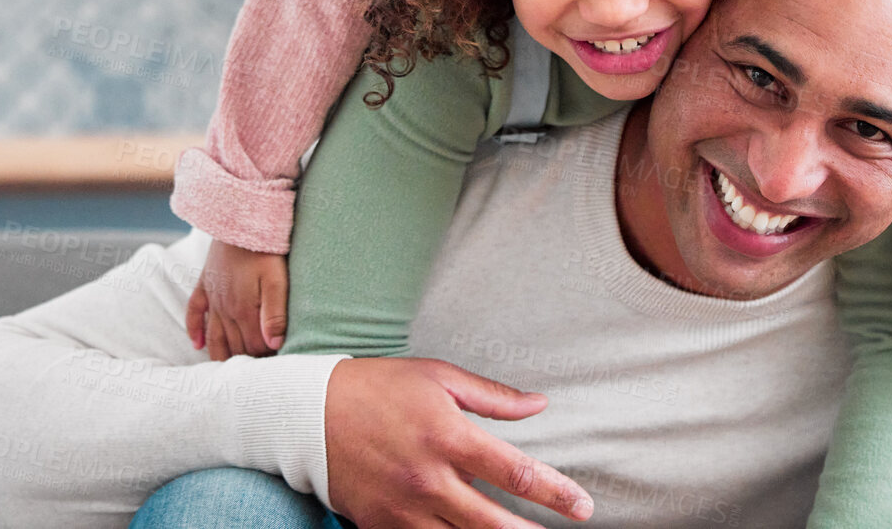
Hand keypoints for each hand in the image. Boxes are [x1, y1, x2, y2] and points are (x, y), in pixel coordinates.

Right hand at [184, 239, 288, 358]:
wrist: (241, 219)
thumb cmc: (265, 249)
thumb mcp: (276, 280)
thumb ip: (275, 313)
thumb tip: (274, 345)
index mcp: (243, 310)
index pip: (253, 345)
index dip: (264, 356)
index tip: (276, 363)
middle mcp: (224, 308)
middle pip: (233, 343)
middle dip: (245, 358)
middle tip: (257, 369)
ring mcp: (212, 296)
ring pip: (213, 334)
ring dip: (220, 353)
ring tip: (228, 370)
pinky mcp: (204, 283)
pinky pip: (194, 311)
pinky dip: (194, 329)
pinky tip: (196, 344)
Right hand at [324, 357, 593, 527]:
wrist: (309, 415)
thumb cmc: (380, 387)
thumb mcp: (439, 377)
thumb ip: (492, 397)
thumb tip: (539, 405)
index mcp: (449, 436)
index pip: (516, 472)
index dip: (556, 493)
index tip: (583, 506)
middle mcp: (430, 479)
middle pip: (494, 524)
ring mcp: (405, 509)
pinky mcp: (382, 526)